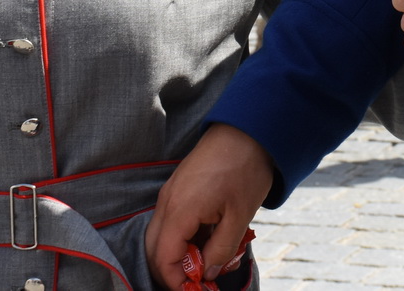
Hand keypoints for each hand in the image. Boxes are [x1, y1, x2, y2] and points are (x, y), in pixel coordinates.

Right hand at [145, 124, 273, 288]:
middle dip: (173, 272)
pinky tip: (207, 239)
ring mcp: (170, 193)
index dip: (176, 281)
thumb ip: (221, 249)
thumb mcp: (239, 216)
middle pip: (155, 250)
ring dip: (179, 254)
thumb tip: (207, 273)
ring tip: (207, 261)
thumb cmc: (245, 168)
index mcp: (179, 211)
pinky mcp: (178, 187)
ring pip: (161, 236)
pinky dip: (183, 237)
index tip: (196, 290)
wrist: (248, 128)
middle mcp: (167, 202)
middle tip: (198, 282)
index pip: (163, 259)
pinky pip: (171, 221)